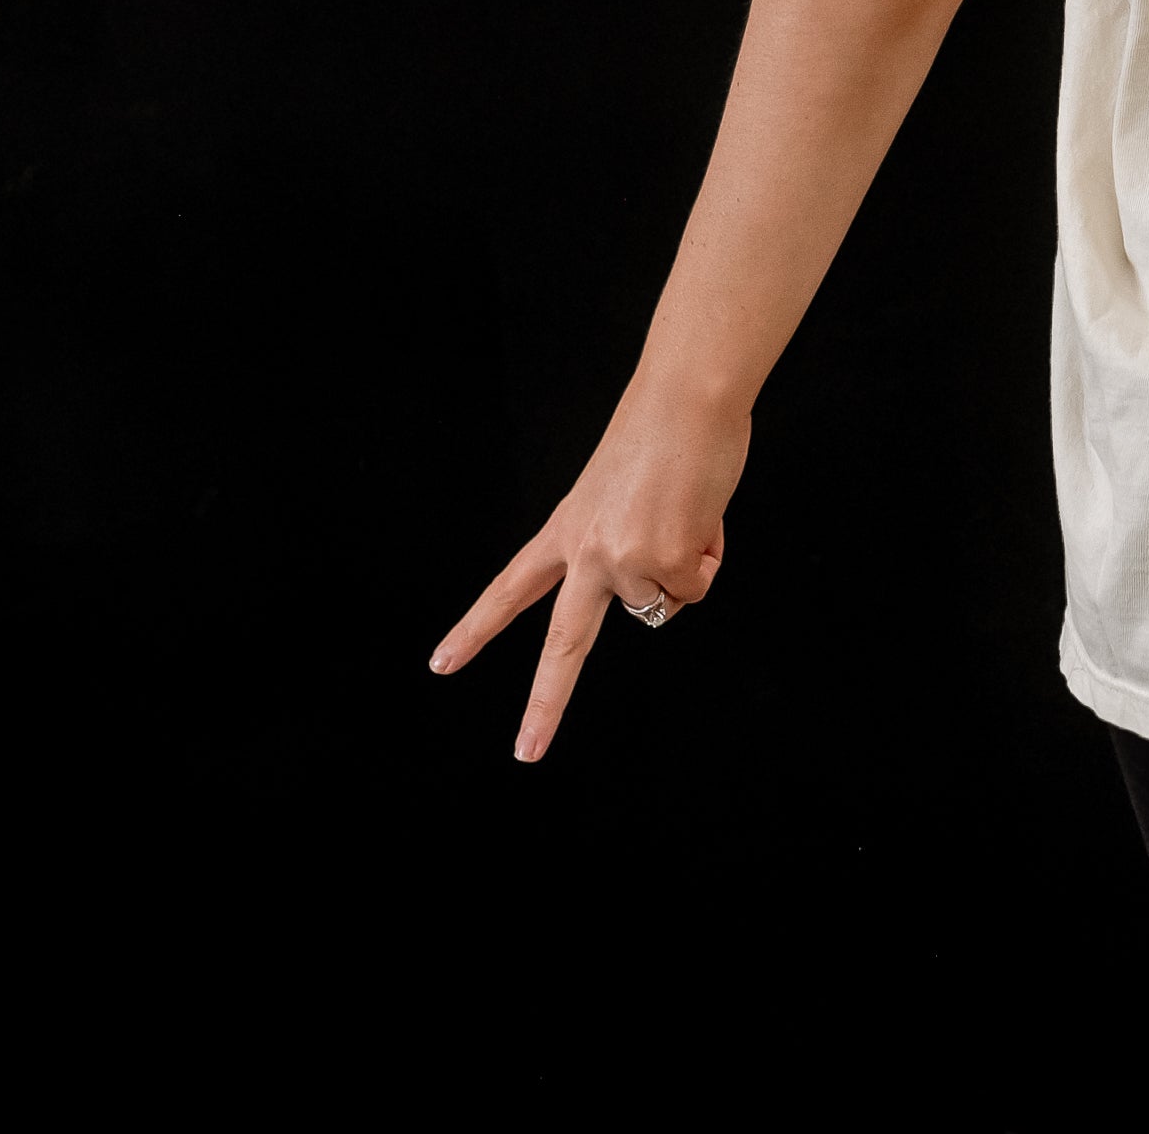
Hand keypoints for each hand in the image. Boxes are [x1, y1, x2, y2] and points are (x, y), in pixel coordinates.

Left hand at [430, 384, 748, 760]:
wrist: (689, 394)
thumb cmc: (666, 431)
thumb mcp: (625, 496)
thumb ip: (632, 549)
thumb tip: (672, 589)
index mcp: (567, 527)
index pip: (512, 587)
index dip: (476, 629)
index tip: (441, 663)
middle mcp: (586, 552)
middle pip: (564, 644)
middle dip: (544, 704)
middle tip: (526, 753)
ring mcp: (621, 559)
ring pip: (665, 600)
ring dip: (686, 562)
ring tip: (685, 506)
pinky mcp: (661, 560)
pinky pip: (696, 584)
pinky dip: (708, 557)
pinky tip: (700, 512)